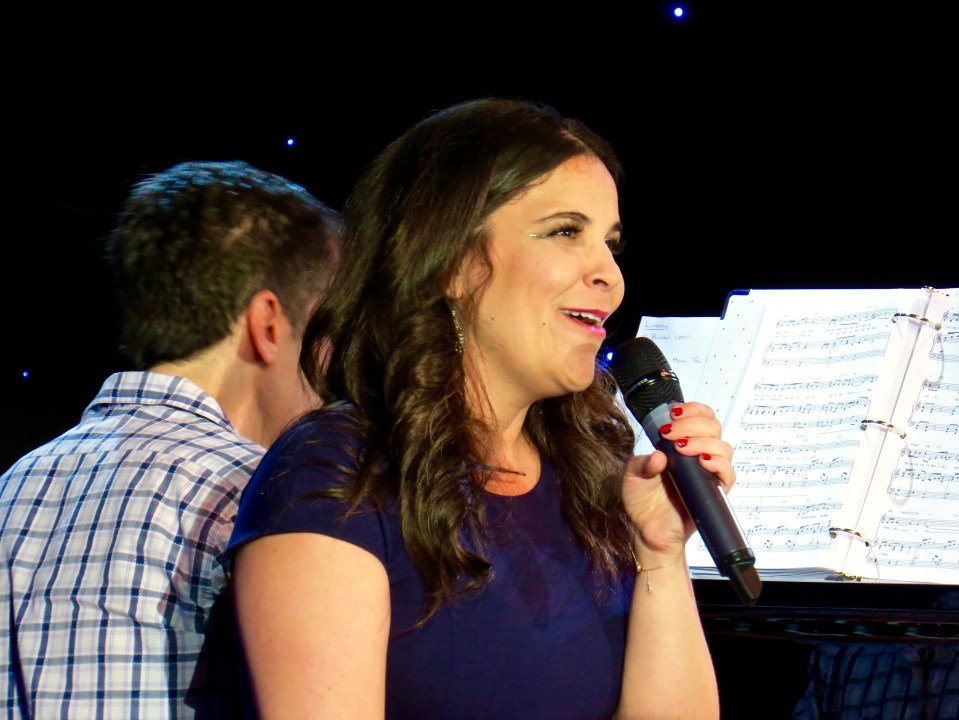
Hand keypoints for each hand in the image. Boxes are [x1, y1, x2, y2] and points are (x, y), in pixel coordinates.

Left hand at [620, 402, 735, 557]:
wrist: (648, 532)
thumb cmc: (642, 502)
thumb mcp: (632, 476)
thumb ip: (641, 463)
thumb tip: (659, 457)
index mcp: (681, 444)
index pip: (700, 417)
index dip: (693, 410)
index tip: (674, 413)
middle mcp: (698, 455)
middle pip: (714, 426)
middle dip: (693, 423)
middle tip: (671, 433)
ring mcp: (708, 473)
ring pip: (724, 447)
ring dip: (704, 442)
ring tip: (682, 448)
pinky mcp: (715, 491)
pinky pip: (728, 474)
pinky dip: (719, 464)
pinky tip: (703, 462)